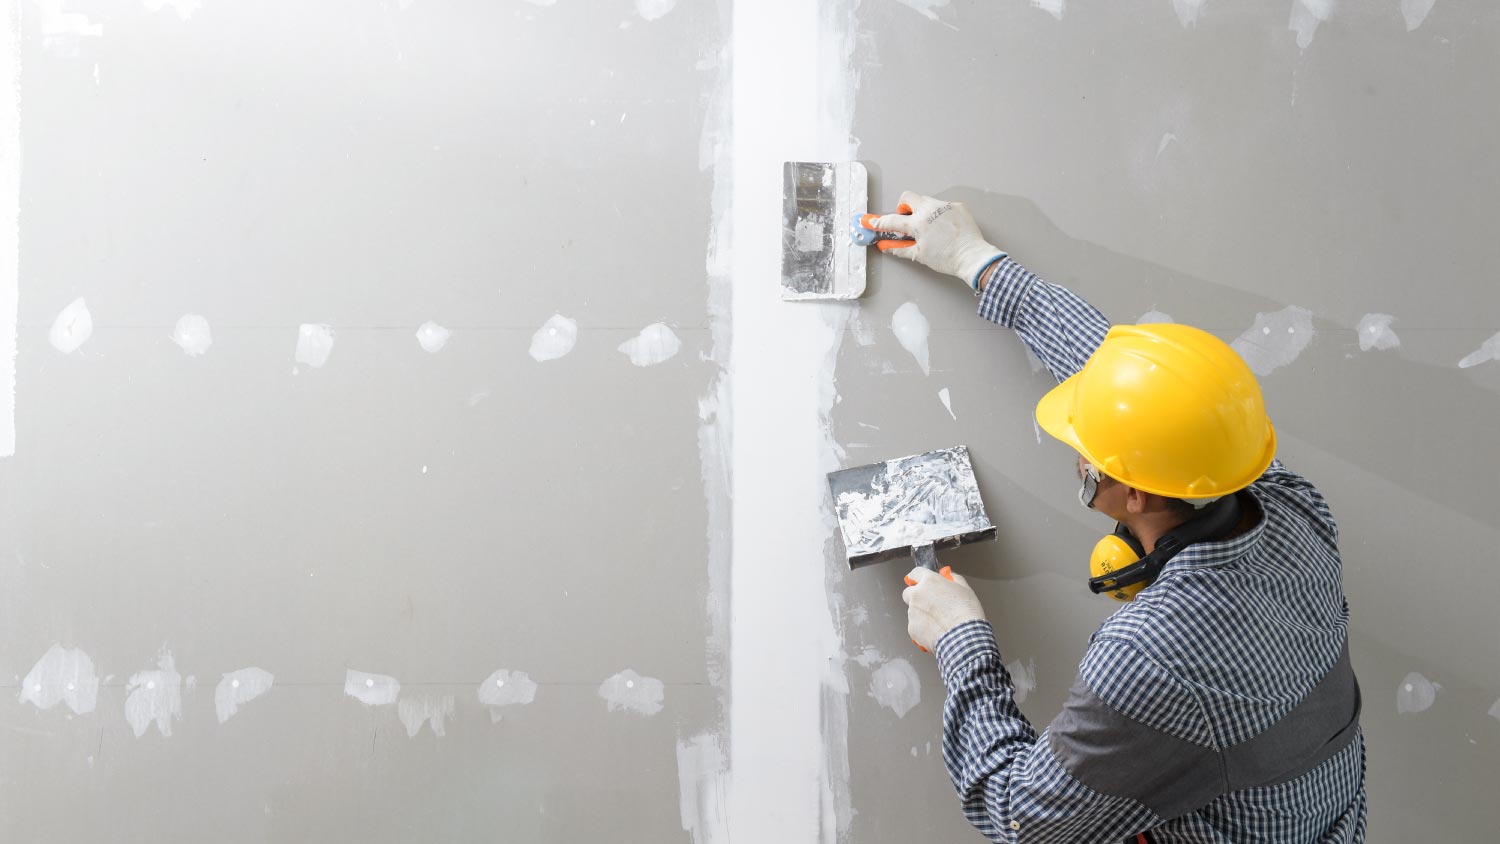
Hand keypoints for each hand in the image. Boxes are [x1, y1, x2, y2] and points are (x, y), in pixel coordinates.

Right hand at [870, 192, 1005, 290]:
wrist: (972, 257)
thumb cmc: (948, 259)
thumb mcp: (920, 255)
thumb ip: (900, 248)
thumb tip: (886, 246)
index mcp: (918, 223)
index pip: (892, 220)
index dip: (879, 222)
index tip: (872, 222)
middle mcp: (930, 210)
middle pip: (908, 197)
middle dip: (904, 207)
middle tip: (908, 222)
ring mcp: (945, 206)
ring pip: (926, 201)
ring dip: (923, 212)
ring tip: (930, 229)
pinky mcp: (957, 206)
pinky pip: (943, 206)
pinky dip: (940, 215)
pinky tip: (945, 228)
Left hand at [903, 566, 986, 652]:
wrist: (964, 638)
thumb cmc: (966, 614)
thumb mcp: (965, 589)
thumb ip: (953, 579)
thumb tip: (949, 576)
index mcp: (929, 582)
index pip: (915, 573)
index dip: (918, 577)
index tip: (920, 581)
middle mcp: (917, 595)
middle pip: (908, 592)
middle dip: (916, 596)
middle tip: (930, 603)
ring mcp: (913, 612)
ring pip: (912, 610)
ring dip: (921, 613)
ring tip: (939, 621)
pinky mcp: (912, 628)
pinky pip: (915, 626)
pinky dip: (922, 628)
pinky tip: (936, 631)